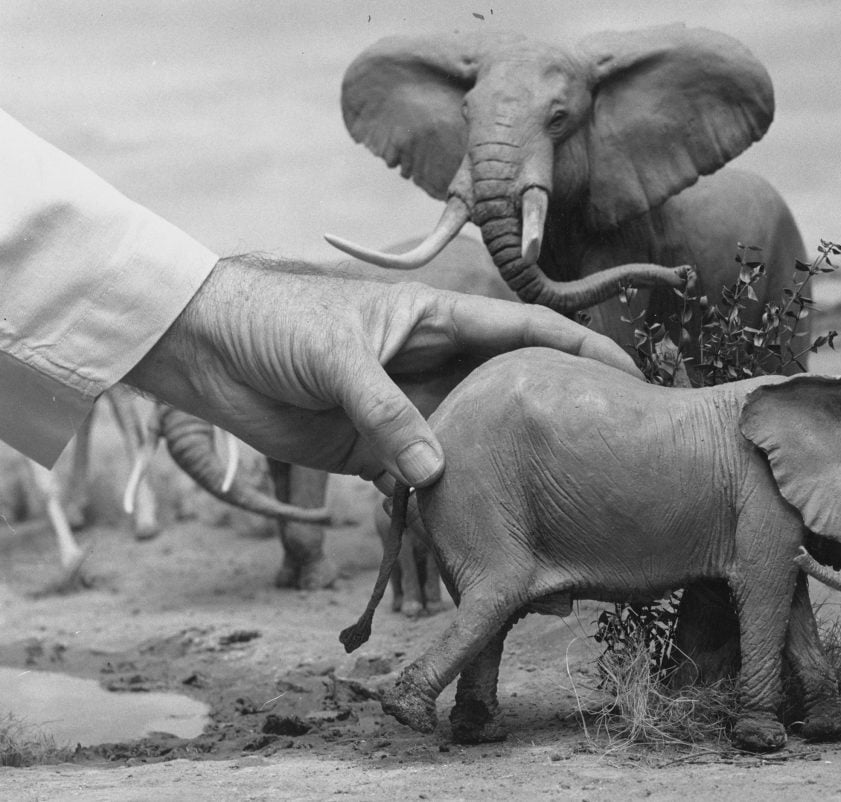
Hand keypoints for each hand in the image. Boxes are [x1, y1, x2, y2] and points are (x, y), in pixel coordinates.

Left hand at [124, 254, 637, 487]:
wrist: (208, 351)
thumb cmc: (275, 323)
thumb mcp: (338, 356)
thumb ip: (387, 410)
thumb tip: (436, 472)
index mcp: (439, 321)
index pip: (526, 329)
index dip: (579, 350)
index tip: (626, 377)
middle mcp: (436, 366)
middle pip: (511, 391)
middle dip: (554, 417)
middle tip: (603, 454)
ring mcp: (411, 410)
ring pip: (474, 440)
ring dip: (505, 467)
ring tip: (556, 501)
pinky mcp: (379, 450)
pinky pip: (427, 476)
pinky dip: (450, 498)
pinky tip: (481, 526)